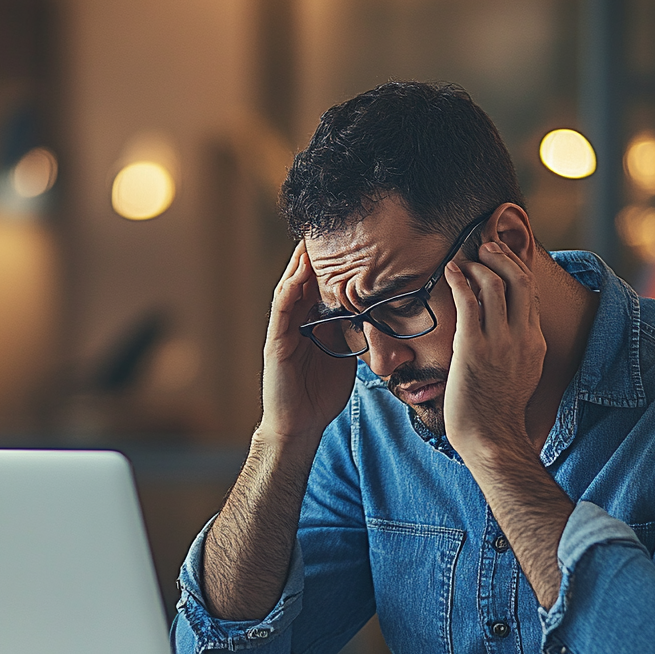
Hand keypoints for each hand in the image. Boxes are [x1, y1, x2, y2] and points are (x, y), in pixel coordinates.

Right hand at [257, 242, 356, 448]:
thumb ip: (354, 335)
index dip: (333, 265)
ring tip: (309, 240)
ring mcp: (283, 330)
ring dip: (299, 265)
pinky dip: (289, 291)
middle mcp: (296, 323)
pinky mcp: (275, 342)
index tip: (349, 240)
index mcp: (313, 324)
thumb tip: (379, 319)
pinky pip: (281, 311)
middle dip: (314, 256)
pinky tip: (297, 275)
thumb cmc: (321, 395)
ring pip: (290, 289)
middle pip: (304, 280)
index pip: (322, 286)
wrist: (300, 426)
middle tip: (328, 227)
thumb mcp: (345, 356)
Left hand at [442, 240, 546, 469]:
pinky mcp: (473, 347)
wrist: (491, 437)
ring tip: (465, 259)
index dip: (516, 269)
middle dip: (502, 256)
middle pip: (520, 280)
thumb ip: (516, 350)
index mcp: (534, 343)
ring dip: (479, 265)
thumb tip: (504, 334)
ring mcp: (499, 341)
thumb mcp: (520, 375)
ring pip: (495, 284)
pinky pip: (469, 301)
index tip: (502, 258)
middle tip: (486, 247)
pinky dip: (459, 280)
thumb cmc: (497, 412)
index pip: (530, 294)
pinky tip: (450, 272)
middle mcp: (522, 337)